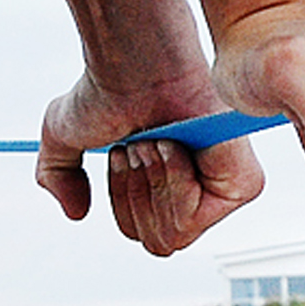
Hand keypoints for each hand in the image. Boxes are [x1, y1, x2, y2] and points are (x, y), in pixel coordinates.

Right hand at [38, 65, 265, 255]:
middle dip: (137, 195)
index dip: (123, 199)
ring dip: (152, 184)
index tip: (124, 150)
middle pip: (160, 243)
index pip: (143, 235)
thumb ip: (60, 175)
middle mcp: (205, 190)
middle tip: (141, 145)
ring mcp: (228, 189)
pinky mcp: (243, 183)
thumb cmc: (109, 88)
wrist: (138, 63)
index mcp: (173, 184)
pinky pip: (192, 219)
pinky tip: (174, 145)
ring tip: (159, 140)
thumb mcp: (65, 133)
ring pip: (174, 235)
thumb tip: (77, 213)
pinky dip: (171, 183)